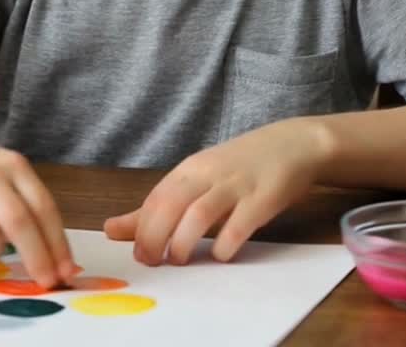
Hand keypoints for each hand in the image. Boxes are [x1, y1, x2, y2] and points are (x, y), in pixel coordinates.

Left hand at [104, 117, 331, 264]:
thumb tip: (111, 229)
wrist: (294, 144)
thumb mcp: (197, 180)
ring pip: (200, 213)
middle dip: (155, 236)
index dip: (141, 228)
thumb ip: (158, 206)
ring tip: (179, 260)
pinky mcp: (264, 198)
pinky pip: (240, 223)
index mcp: (190, 170)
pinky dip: (227, 243)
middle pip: (171, 205)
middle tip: (153, 262)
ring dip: (184, 241)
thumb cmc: (239, 167)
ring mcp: (237, 185)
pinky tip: (221, 256)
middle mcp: (209, 174)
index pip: (155, 199)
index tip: (138, 255)